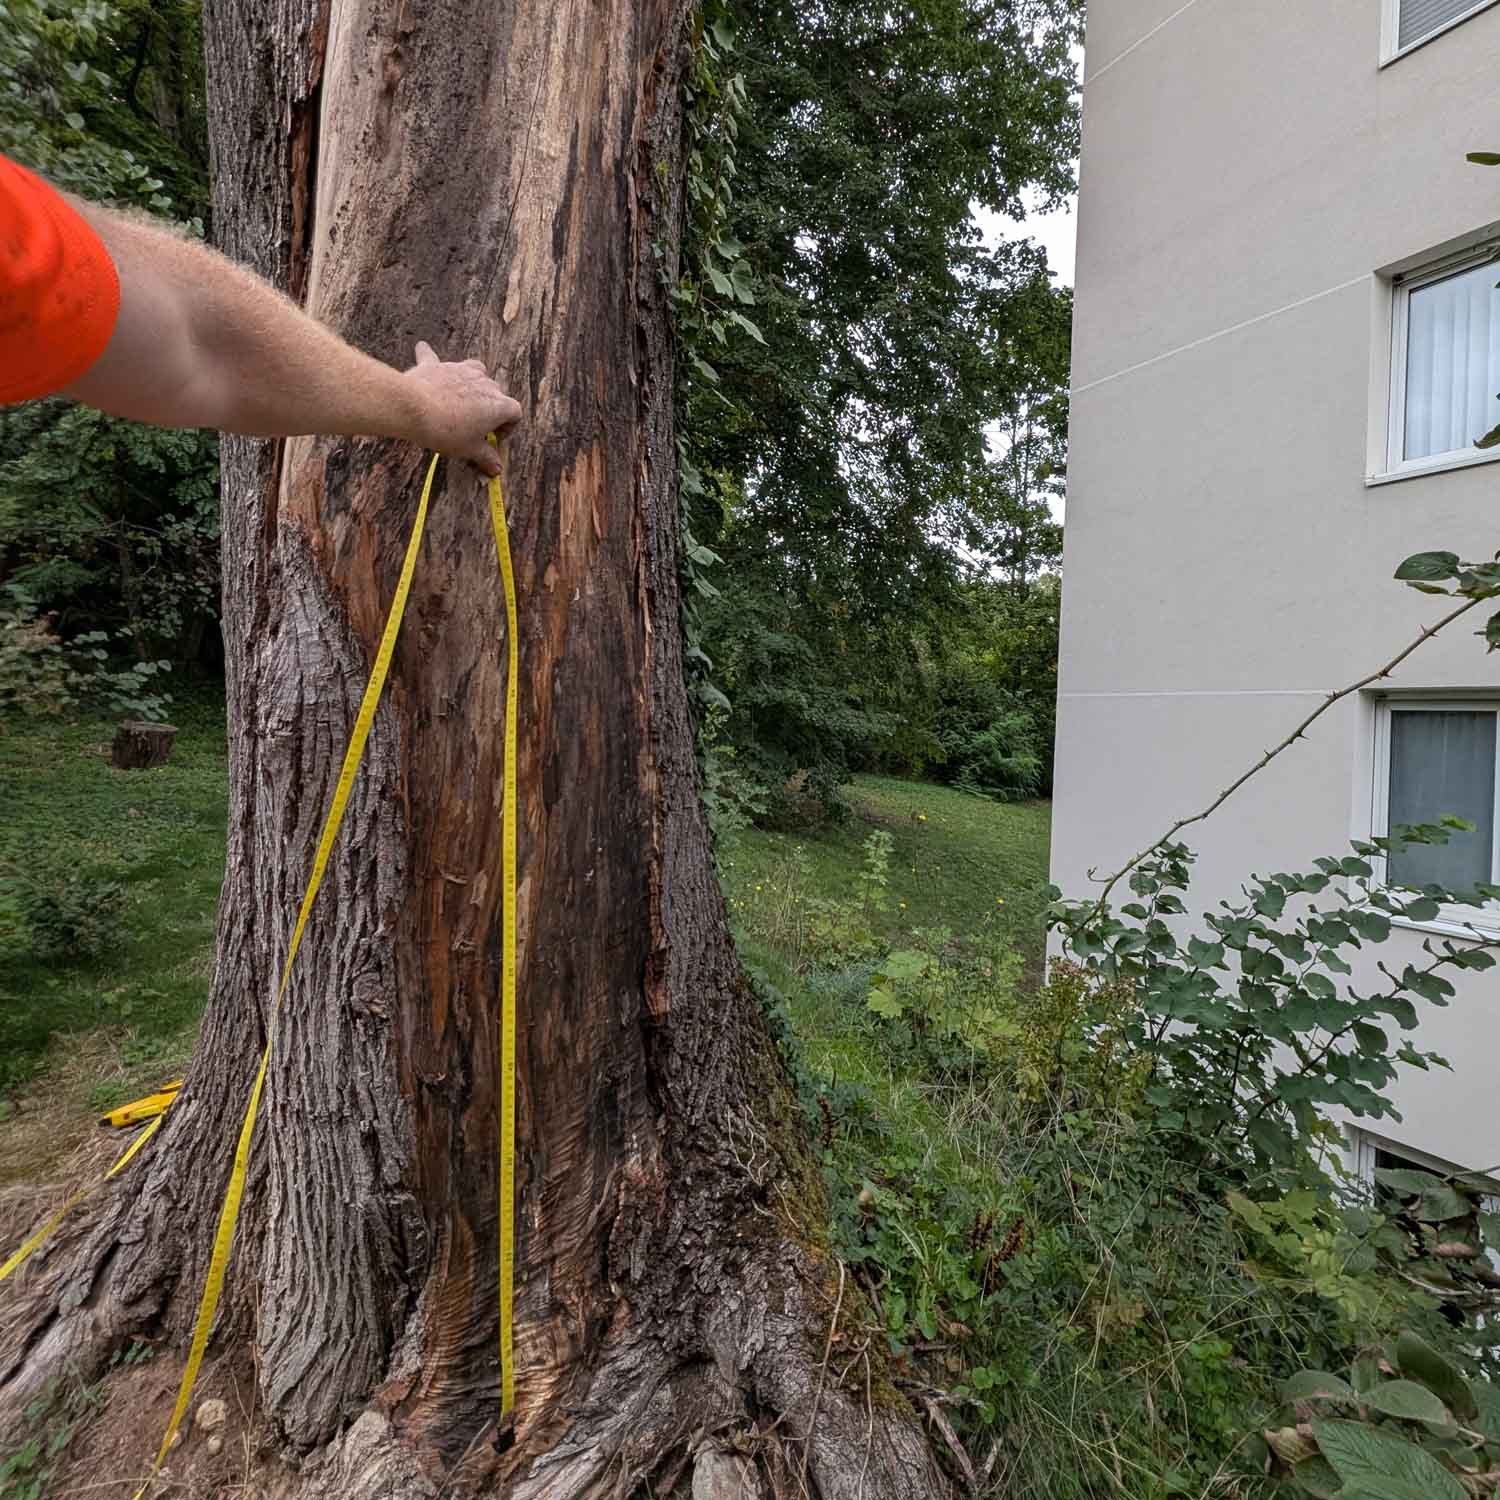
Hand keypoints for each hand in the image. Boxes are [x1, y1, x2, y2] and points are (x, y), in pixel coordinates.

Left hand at [401, 341, 521, 474]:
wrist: (415, 409)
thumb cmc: (447, 431)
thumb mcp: (469, 450)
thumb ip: (486, 457)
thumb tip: (496, 469)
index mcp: (498, 405)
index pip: (515, 413)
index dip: (507, 427)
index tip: (494, 437)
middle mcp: (485, 383)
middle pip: (496, 393)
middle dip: (489, 409)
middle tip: (475, 427)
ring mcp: (462, 370)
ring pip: (476, 372)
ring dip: (472, 384)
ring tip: (461, 399)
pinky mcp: (438, 365)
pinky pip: (436, 359)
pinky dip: (434, 362)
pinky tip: (424, 351)